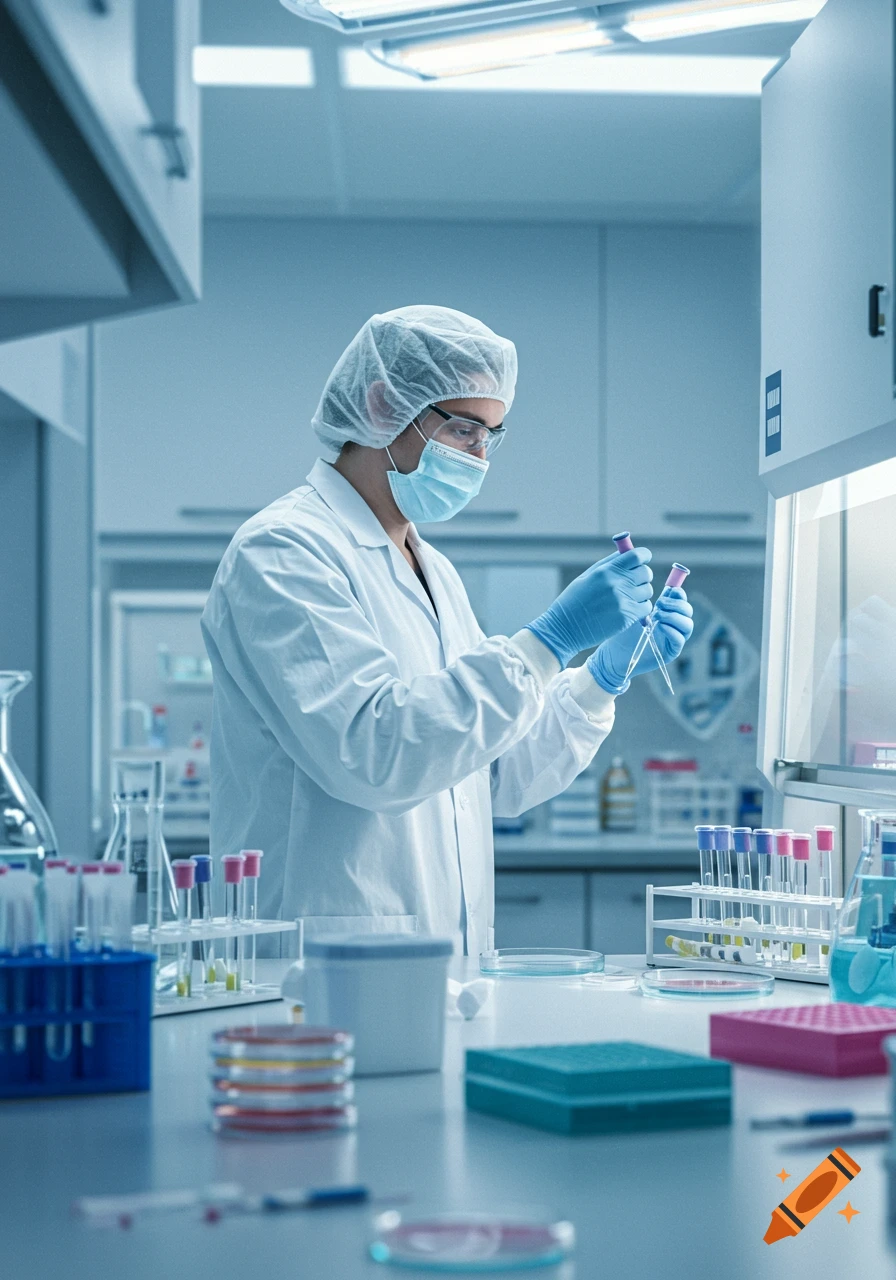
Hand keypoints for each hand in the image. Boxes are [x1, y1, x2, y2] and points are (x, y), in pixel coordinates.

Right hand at [525, 548, 652, 666]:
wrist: (565, 628)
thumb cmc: (574, 601)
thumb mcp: (587, 576)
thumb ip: (609, 564)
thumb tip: (628, 553)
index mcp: (606, 570)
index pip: (638, 555)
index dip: (644, 556)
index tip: (643, 560)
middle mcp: (617, 583)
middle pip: (646, 572)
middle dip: (642, 576)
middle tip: (633, 582)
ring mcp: (623, 601)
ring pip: (648, 591)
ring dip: (641, 593)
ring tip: (626, 598)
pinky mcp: (627, 617)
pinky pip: (646, 607)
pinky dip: (641, 608)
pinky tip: (628, 609)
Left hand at [587, 587, 693, 693]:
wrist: (614, 654)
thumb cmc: (623, 632)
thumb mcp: (635, 612)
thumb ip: (649, 600)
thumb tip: (663, 586)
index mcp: (666, 613)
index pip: (681, 600)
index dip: (679, 594)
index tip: (670, 590)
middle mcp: (673, 626)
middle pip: (688, 611)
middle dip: (676, 604)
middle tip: (659, 604)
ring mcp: (673, 639)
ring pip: (688, 625)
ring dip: (674, 617)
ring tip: (656, 616)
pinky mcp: (671, 652)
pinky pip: (680, 640)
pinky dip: (672, 631)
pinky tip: (660, 627)